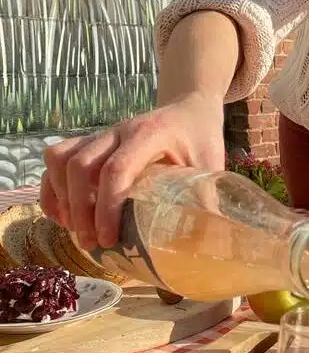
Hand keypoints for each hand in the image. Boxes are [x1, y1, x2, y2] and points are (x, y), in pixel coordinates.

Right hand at [40, 92, 224, 250]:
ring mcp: (103, 135)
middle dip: (80, 209)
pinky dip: (53, 186)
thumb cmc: (201, 138)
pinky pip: (58, 157)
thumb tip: (208, 243)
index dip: (108, 207)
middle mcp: (120, 131)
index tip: (110, 238)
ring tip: (76, 230)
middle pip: (81, 165)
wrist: (190, 108)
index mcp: (150, 135)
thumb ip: (207, 200)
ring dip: (62, 197)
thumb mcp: (211, 166)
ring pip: (62, 159)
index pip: (117, 169)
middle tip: (93, 243)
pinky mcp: (93, 142)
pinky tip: (62, 214)